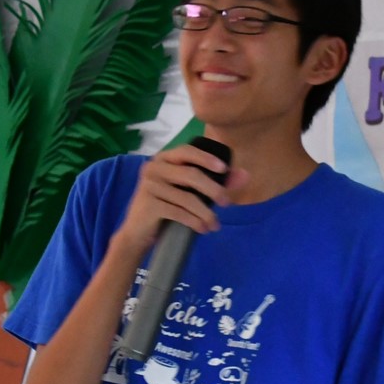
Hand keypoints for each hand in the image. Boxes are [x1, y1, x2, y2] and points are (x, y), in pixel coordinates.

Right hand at [110, 145, 245, 258]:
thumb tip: (245, 175)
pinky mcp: (148, 205)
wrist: (138, 232)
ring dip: (206, 213)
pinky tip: (204, 229)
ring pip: (186, 197)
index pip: (187, 151)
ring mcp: (149, 186)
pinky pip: (178, 212)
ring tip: (215, 224)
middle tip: (227, 202)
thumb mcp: (190, 192)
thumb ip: (216, 181)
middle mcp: (153, 168)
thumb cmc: (167, 207)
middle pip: (190, 174)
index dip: (206, 158)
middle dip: (213, 189)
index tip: (224, 168)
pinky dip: (195, 222)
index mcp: (163, 159)